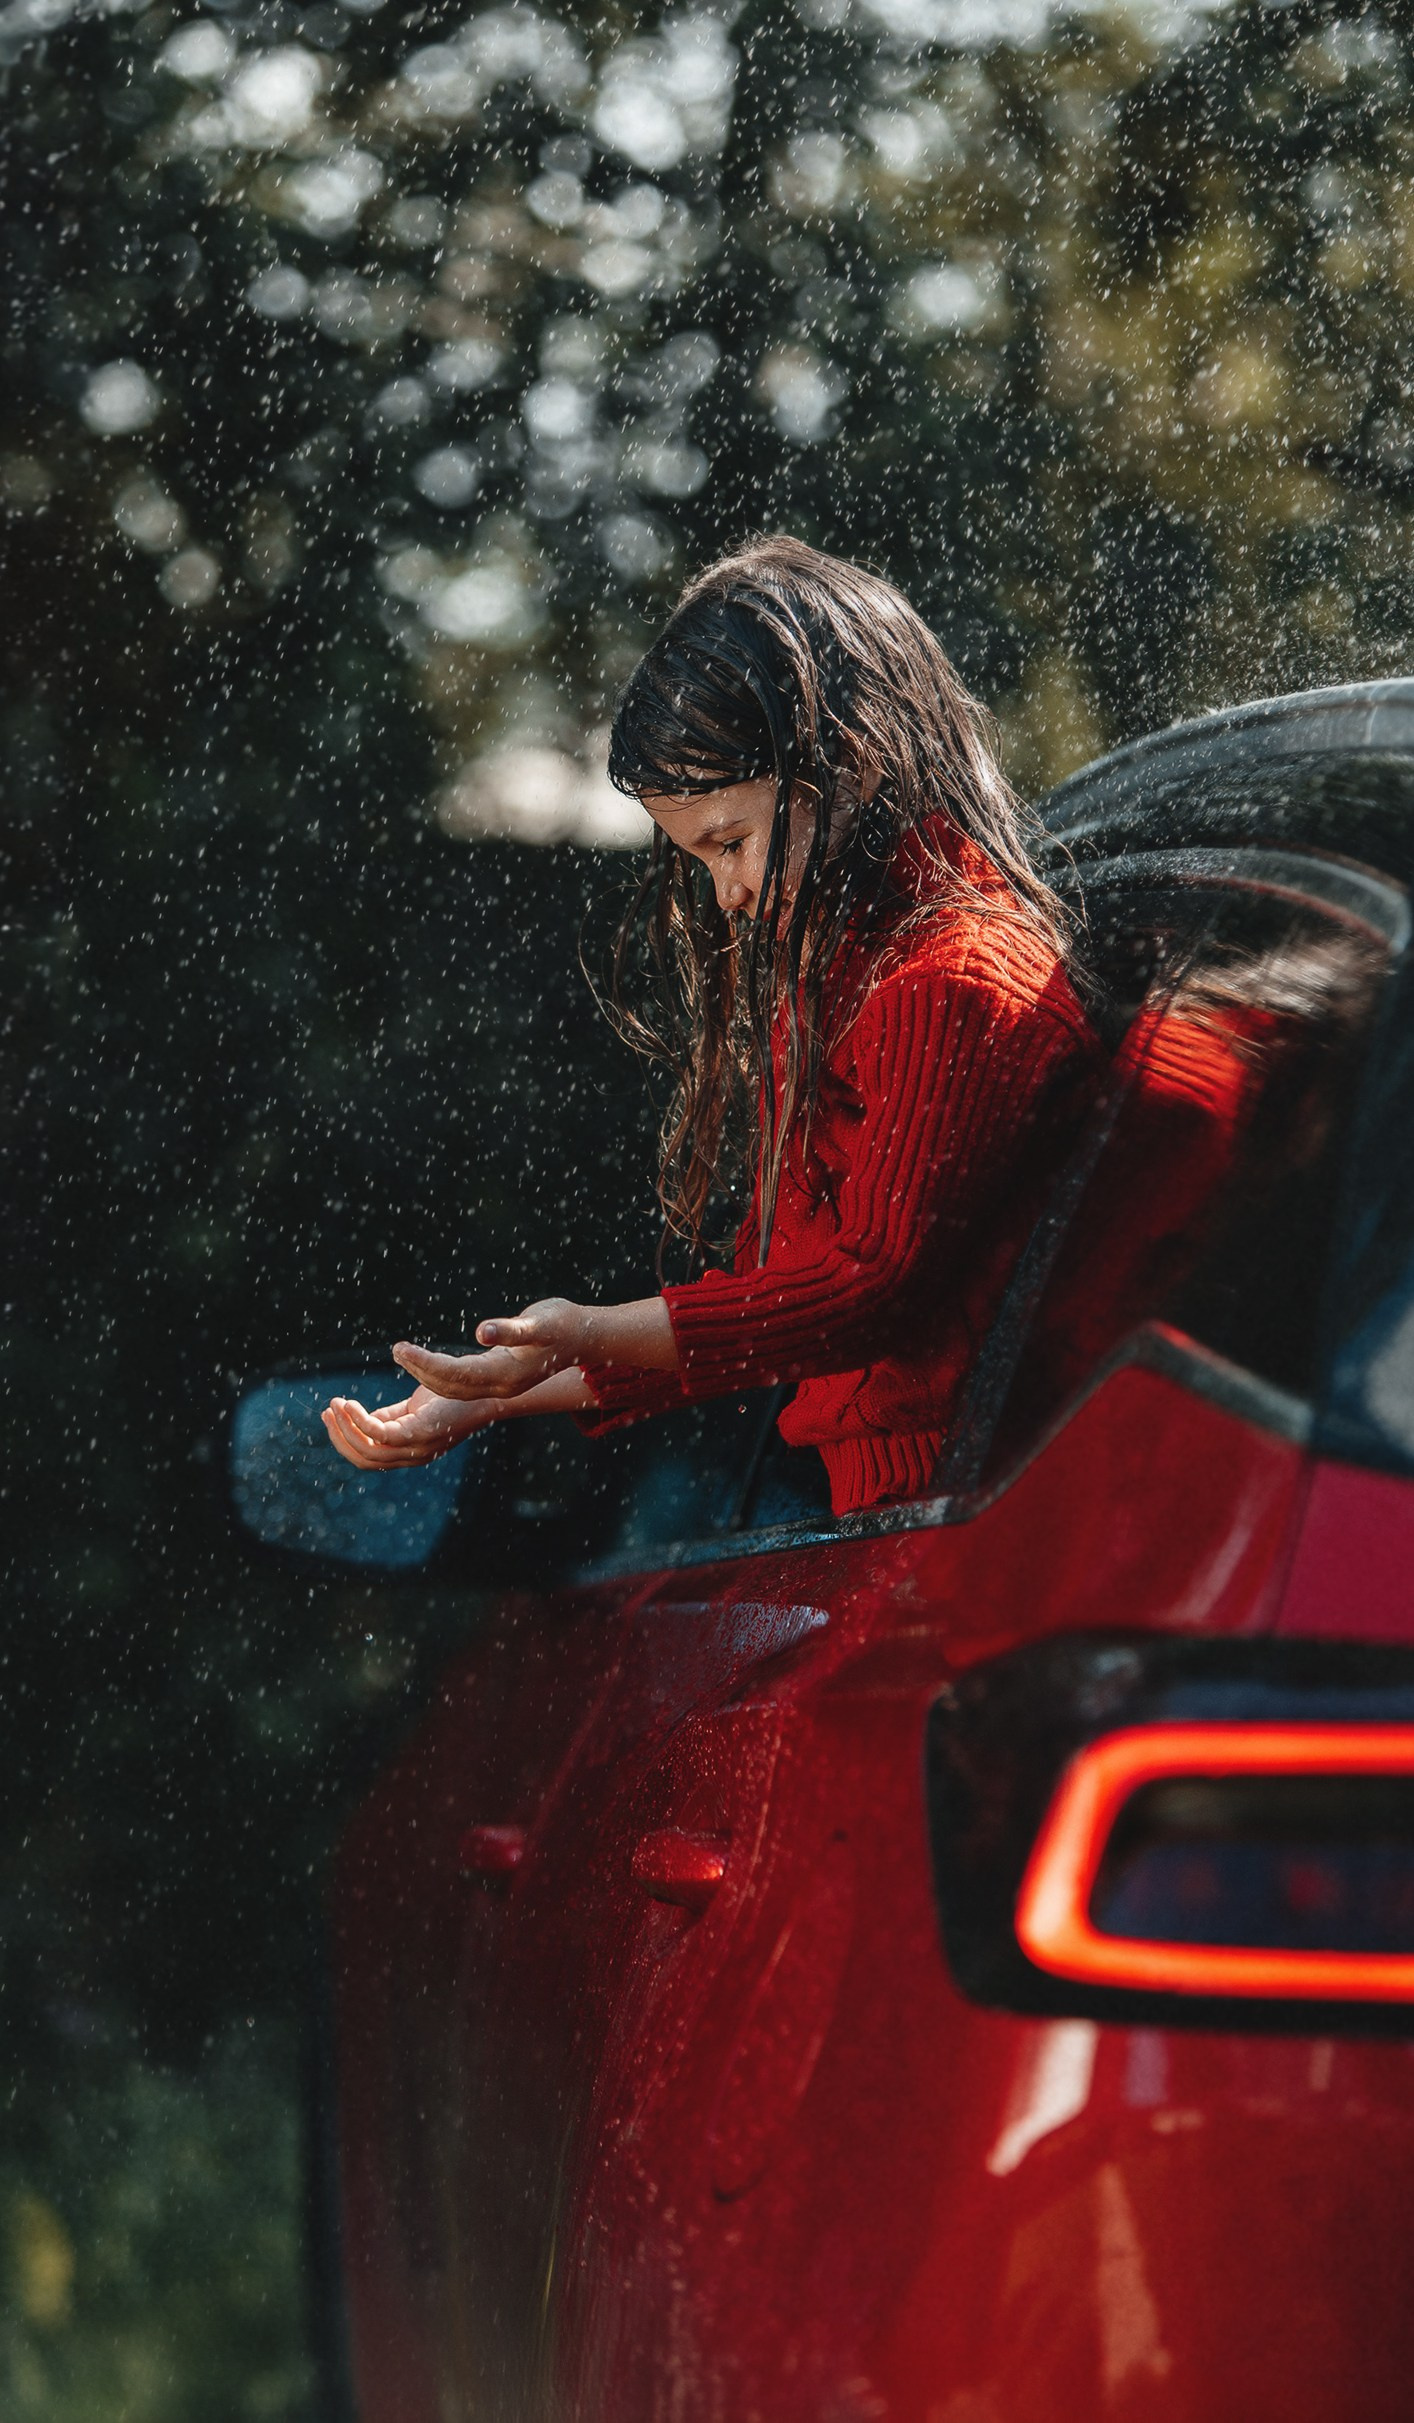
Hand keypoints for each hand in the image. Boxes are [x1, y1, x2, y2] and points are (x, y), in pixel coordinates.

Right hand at [321, 1385, 496, 1470]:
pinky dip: (360, 1421)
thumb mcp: (412, 1408)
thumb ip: (388, 1415)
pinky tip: (350, 1405)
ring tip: (335, 1405)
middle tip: (327, 1412)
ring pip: (368, 1451)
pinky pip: (380, 1435)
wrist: (482, 1389)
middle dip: (340, 1437)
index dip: (344, 1439)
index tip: (328, 1415)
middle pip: (364, 1459)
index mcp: (408, 1452)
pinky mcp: (420, 1435)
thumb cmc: (450, 1397)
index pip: (368, 1456)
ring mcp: (416, 1449)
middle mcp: (412, 1456)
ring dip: (345, 1429)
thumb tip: (358, 1416)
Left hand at [392, 1298, 590, 1402]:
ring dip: (427, 1374)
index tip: (401, 1350)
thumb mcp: (540, 1322)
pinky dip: (441, 1373)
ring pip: (455, 1388)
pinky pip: (464, 1381)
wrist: (588, 1338)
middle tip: (396, 1350)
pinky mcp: (502, 1376)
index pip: (455, 1375)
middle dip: (421, 1370)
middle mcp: (502, 1386)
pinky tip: (428, 1362)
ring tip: (404, 1355)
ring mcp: (502, 1385)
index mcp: (506, 1375)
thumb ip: (511, 1329)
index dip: (426, 1364)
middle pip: (451, 1386)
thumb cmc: (564, 1324)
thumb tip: (483, 1332)